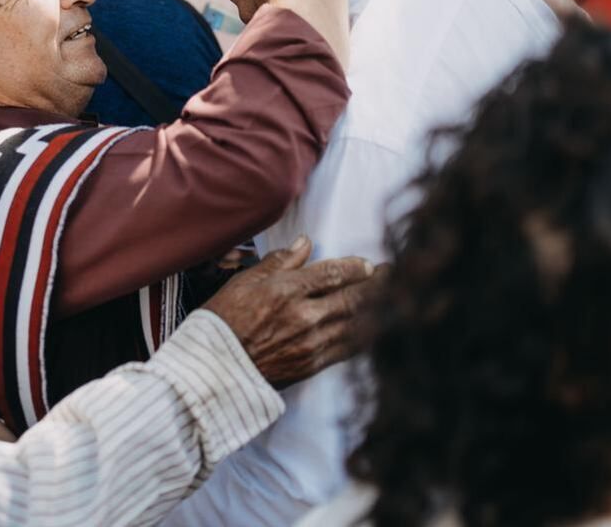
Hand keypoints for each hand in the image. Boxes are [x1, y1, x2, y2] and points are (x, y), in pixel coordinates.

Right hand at [203, 236, 382, 388]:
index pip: (331, 275)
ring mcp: (310, 344)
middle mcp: (303, 317)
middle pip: (352, 298)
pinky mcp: (312, 365)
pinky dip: (365, 336)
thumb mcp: (245, 281)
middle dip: (377, 286)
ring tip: (393, 298)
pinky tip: (375, 327)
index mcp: (285, 291)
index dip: (354, 268)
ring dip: (377, 310)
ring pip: (355, 324)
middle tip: (395, 275)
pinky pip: (347, 349)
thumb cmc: (224, 320)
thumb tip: (304, 243)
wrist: (215, 369)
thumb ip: (279, 262)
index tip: (368, 264)